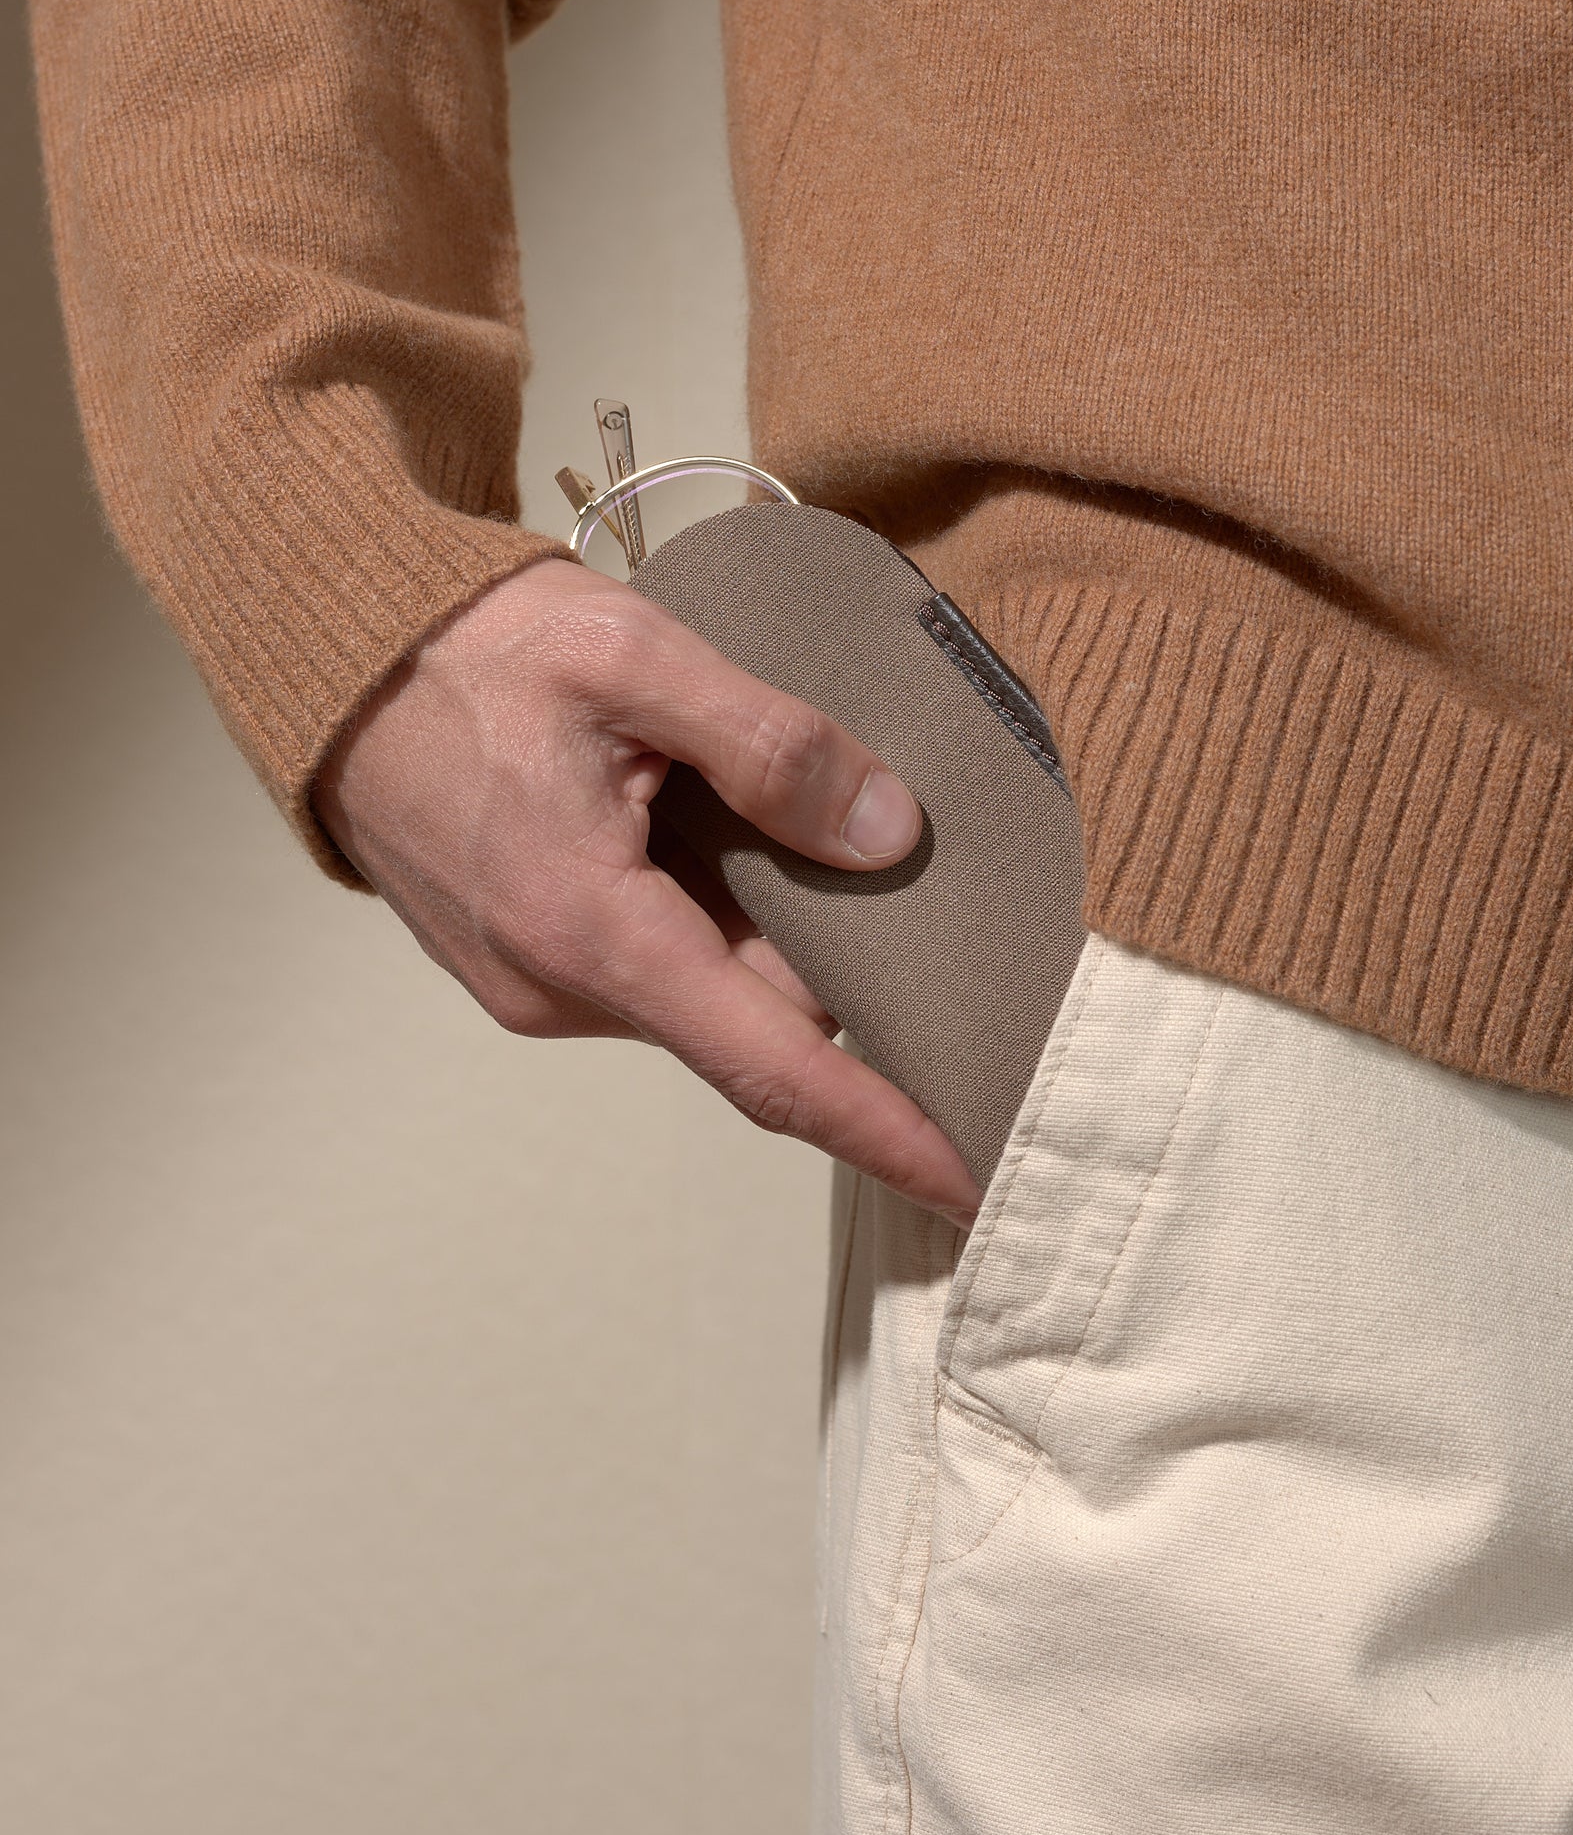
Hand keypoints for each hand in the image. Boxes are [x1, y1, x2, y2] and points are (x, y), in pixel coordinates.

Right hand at [313, 555, 981, 1226]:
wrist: (337, 659)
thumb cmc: (471, 653)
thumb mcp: (634, 658)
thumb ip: (770, 745)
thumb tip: (888, 835)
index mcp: (590, 930)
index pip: (772, 1067)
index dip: (883, 1130)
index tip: (972, 1181)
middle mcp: (559, 989)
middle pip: (755, 1024)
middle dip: (851, 988)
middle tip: (937, 921)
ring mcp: (535, 985)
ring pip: (706, 992)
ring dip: (772, 938)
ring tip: (818, 837)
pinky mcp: (526, 961)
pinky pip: (655, 968)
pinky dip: (714, 925)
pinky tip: (729, 840)